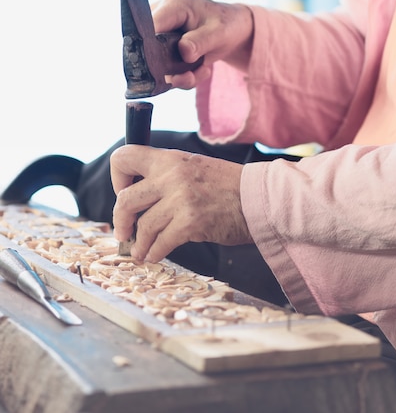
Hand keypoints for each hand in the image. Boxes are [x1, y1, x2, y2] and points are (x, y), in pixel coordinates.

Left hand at [110, 145, 252, 262]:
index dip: (118, 178)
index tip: (126, 192)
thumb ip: (167, 177)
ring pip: (142, 226)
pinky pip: (160, 243)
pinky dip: (154, 253)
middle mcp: (171, 176)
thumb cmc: (227, 186)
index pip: (124, 157)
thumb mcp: (193, 167)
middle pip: (125, 199)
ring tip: (140, 250)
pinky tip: (155, 255)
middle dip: (120, 220)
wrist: (260, 198)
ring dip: (138, 243)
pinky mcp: (190, 222)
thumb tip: (140, 199)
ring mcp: (180, 199)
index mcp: (169, 159)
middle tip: (123, 231)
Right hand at [151, 0, 253, 88]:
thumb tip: (183, 51)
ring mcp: (160, 36)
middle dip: (169, 69)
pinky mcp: (164, 51)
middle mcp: (161, 19)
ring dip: (179, 76)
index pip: (149, 26)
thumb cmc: (226, 23)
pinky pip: (166, 71)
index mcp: (172, 6)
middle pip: (148, 48)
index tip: (164, 67)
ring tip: (202, 71)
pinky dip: (183, 77)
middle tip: (191, 75)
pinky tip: (201, 70)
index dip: (150, 47)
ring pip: (156, 64)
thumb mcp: (219, 32)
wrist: (233, 29)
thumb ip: (200, 41)